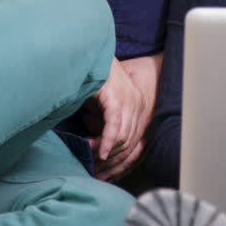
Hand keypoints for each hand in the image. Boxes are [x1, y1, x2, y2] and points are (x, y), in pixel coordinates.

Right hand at [85, 56, 155, 180]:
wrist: (91, 52)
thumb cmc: (95, 76)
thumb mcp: (103, 103)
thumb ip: (104, 121)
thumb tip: (97, 145)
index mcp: (138, 107)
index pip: (134, 144)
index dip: (120, 162)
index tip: (104, 174)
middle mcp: (138, 105)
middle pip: (129, 144)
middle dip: (112, 161)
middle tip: (93, 170)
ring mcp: (129, 101)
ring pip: (122, 138)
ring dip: (104, 151)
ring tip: (87, 155)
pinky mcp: (117, 98)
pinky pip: (114, 126)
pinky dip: (106, 141)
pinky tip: (98, 150)